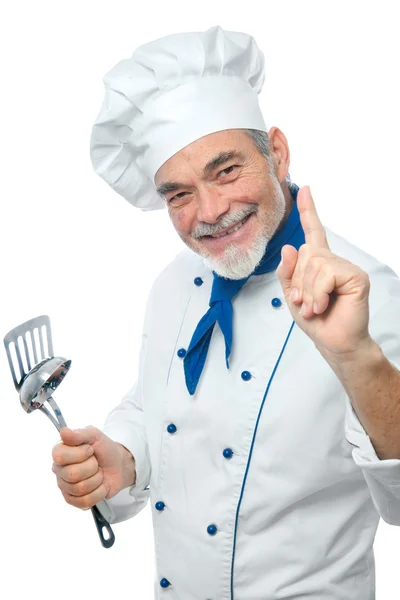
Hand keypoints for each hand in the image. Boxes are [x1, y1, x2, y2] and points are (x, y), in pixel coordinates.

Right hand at [52, 426, 134, 509]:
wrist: (117, 464)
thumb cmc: (103, 448)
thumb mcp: (94, 435)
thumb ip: (79, 434)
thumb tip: (63, 432)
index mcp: (60, 452)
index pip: (60, 457)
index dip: (80, 453)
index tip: (90, 450)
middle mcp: (59, 470)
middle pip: (72, 474)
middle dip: (92, 467)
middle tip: (96, 463)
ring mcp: (65, 487)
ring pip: (80, 489)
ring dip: (97, 479)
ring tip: (98, 473)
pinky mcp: (74, 501)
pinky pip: (85, 502)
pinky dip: (99, 492)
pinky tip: (99, 485)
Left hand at [276, 186, 371, 360]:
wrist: (333, 342)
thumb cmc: (316, 320)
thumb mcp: (292, 296)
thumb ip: (288, 273)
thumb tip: (291, 247)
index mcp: (318, 262)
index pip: (313, 232)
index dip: (308, 210)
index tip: (304, 189)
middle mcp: (333, 260)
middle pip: (305, 254)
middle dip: (299, 282)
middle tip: (304, 303)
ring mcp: (346, 266)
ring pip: (315, 264)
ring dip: (308, 291)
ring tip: (314, 307)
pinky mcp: (356, 276)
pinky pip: (327, 274)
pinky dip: (319, 293)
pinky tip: (323, 306)